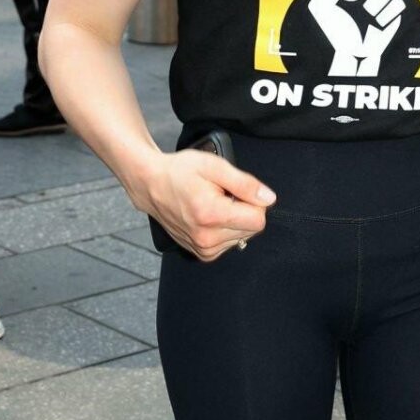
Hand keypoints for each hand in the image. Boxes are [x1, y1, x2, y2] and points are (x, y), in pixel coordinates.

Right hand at [133, 149, 275, 261]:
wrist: (151, 185)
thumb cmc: (179, 172)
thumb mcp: (214, 166)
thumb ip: (245, 183)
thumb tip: (269, 199)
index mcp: (211, 215)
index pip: (259, 219)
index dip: (253, 201)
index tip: (235, 191)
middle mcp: (207, 238)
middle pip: (252, 229)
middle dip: (243, 210)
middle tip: (221, 196)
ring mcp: (203, 248)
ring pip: (242, 237)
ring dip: (233, 220)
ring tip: (212, 204)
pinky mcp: (202, 253)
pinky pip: (230, 243)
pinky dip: (225, 230)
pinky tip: (209, 216)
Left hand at [309, 0, 403, 77]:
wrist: (344, 54)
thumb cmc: (331, 31)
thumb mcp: (320, 5)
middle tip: (360, 2)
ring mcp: (377, 3)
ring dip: (378, 0)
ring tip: (369, 13)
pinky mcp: (389, 16)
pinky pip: (397, 4)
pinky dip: (388, 12)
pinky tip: (377, 22)